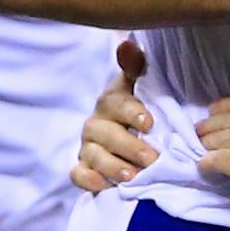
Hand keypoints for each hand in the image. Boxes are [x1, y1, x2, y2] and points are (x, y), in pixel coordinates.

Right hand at [72, 39, 157, 192]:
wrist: (130, 140)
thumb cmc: (139, 111)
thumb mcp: (141, 87)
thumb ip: (135, 68)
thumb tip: (128, 44)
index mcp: (112, 102)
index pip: (116, 103)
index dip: (131, 112)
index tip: (149, 122)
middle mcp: (96, 124)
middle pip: (105, 134)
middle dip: (128, 146)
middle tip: (151, 158)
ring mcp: (88, 146)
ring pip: (93, 156)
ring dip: (112, 166)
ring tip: (133, 176)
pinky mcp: (83, 167)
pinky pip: (78, 174)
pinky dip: (88, 180)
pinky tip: (103, 186)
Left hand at [196, 94, 229, 221]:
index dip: (227, 105)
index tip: (216, 109)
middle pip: (229, 118)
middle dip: (211, 123)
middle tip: (200, 129)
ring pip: (220, 138)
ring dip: (206, 142)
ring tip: (199, 146)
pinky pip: (218, 161)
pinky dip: (206, 162)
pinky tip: (202, 166)